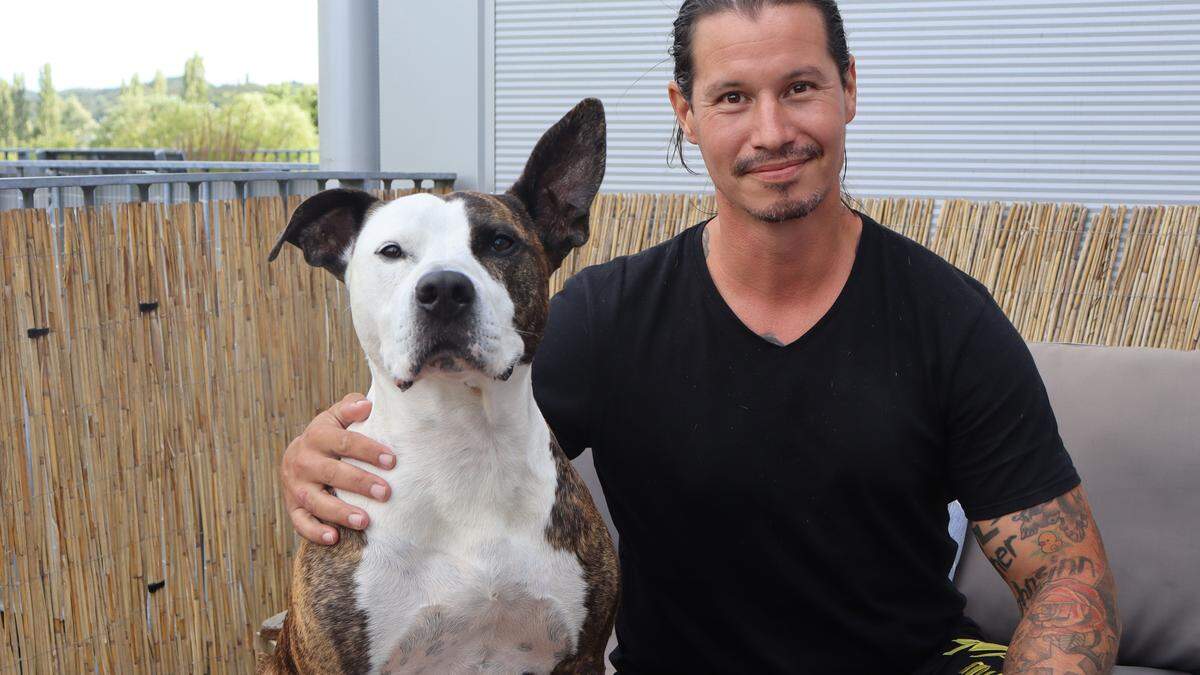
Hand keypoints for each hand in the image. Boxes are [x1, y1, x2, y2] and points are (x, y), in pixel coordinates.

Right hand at [280, 393, 395, 544]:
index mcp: (317, 436)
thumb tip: (367, 405)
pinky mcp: (292, 507)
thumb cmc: (327, 436)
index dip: (368, 451)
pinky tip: (334, 538)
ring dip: (340, 512)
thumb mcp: (335, 417)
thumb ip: (350, 408)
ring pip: (316, 501)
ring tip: (365, 520)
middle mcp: (304, 461)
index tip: (392, 461)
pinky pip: (301, 523)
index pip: (344, 442)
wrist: (294, 456)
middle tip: (385, 493)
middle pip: (333, 473)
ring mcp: (296, 486)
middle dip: (360, 483)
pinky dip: (315, 532)